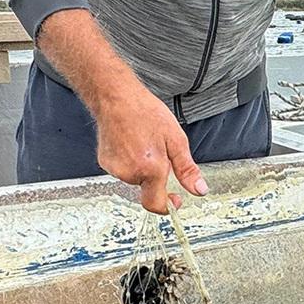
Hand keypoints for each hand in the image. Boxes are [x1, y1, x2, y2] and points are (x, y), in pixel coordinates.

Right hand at [94, 87, 208, 212]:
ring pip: (135, 177)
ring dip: (142, 167)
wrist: (116, 97)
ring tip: (143, 142)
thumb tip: (199, 190)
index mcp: (150, 169)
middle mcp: (130, 172)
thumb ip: (187, 169)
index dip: (167, 206)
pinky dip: (129, 161)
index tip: (175, 200)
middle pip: (147, 187)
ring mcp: (115, 168)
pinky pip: (122, 169)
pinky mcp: (105, 162)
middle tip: (158, 150)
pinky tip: (130, 142)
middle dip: (156, 175)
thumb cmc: (145, 112)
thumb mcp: (176, 139)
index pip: (156, 205)